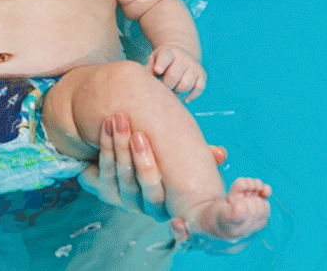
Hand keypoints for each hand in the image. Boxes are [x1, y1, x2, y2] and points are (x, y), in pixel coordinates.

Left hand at [79, 112, 227, 220]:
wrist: (124, 153)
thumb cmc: (160, 152)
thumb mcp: (179, 154)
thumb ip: (199, 155)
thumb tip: (220, 153)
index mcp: (168, 202)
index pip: (162, 194)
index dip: (151, 168)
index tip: (146, 139)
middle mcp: (146, 206)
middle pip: (142, 186)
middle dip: (138, 156)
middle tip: (136, 131)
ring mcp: (125, 199)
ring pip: (122, 176)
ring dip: (119, 146)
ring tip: (119, 119)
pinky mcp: (106, 191)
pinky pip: (106, 170)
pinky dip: (106, 146)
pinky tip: (107, 125)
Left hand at [147, 45, 205, 101]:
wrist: (181, 53)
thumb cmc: (163, 60)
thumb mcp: (154, 58)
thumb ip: (148, 68)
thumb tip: (144, 80)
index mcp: (169, 52)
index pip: (165, 57)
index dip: (161, 64)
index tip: (157, 70)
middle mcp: (183, 58)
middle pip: (174, 75)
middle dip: (166, 85)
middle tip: (162, 88)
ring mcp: (194, 66)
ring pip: (186, 84)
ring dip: (177, 91)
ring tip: (172, 89)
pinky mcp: (202, 75)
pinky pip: (199, 88)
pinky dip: (192, 96)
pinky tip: (184, 99)